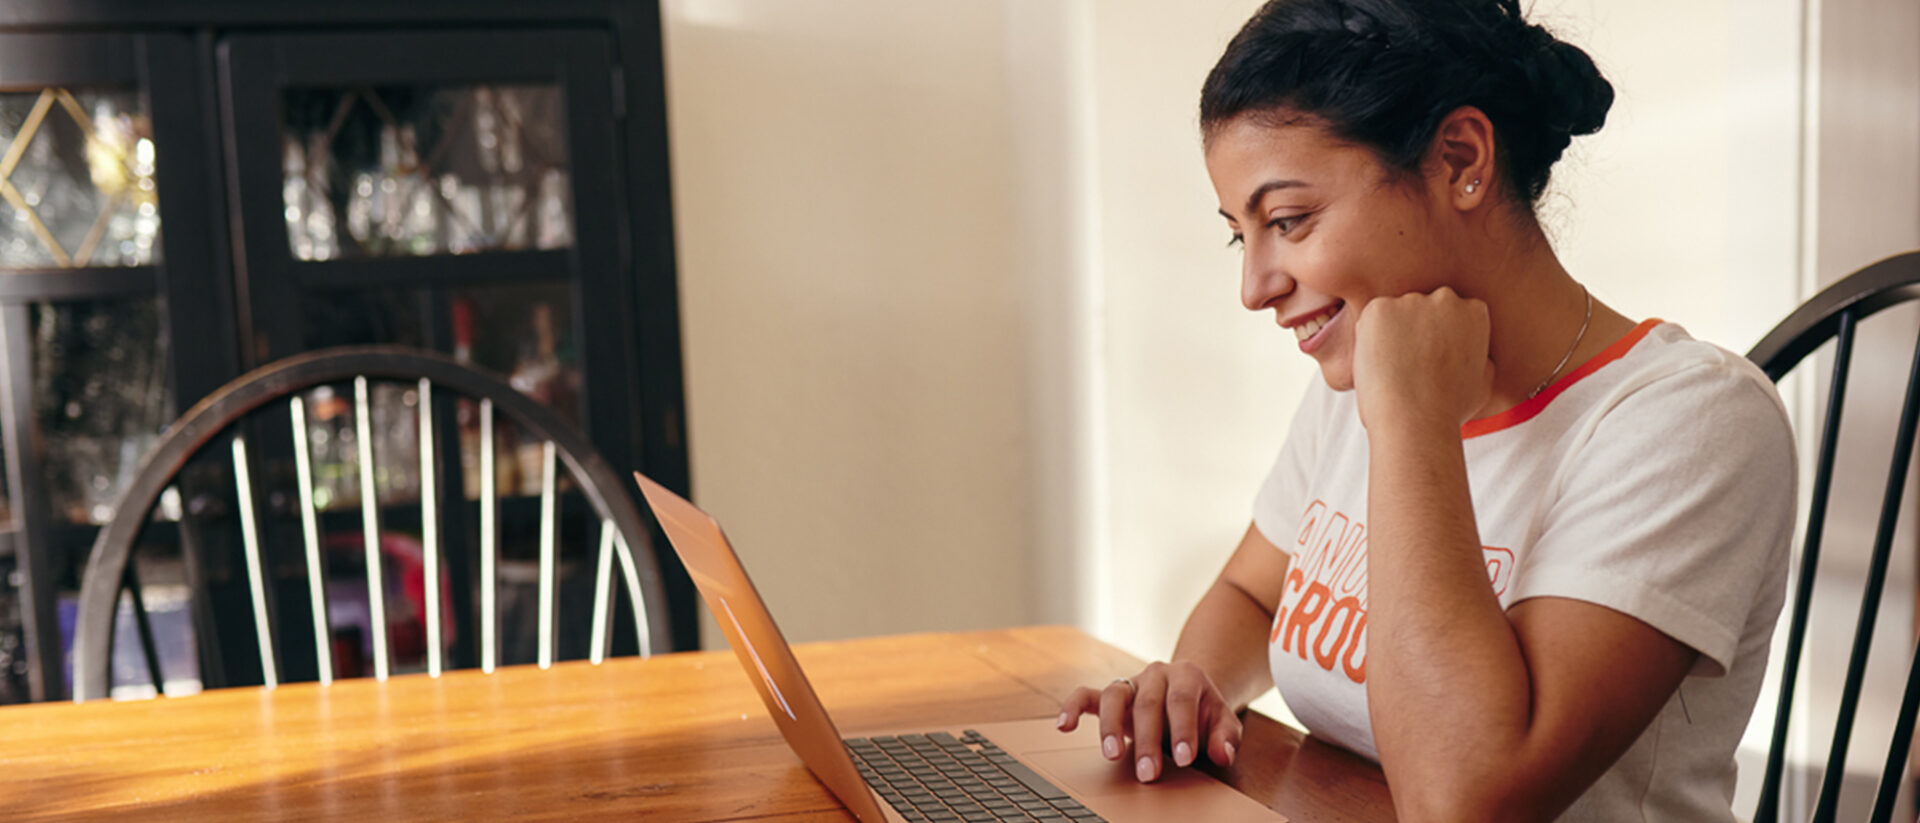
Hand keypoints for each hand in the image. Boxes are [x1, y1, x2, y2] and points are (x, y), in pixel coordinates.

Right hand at [1056, 661, 1242, 781]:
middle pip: (1147, 703)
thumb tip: (1223, 754)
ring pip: (1113, 695)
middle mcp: (1155, 674)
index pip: (1181, 700)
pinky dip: (1072, 707)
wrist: (1189, 691)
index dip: (1182, 729)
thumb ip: (1226, 736)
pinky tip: (1064, 727)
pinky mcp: (1110, 694)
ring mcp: (1130, 682)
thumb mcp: (1224, 721)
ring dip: (1110, 727)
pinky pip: (1085, 695)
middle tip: (1148, 773)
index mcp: (1186, 675)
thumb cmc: (1204, 710)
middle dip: (1147, 741)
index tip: (1184, 758)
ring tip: (1112, 755)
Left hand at [1352, 287, 1494, 431]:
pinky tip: (1378, 363)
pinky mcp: (1380, 308)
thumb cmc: (1450, 409)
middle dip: (1416, 330)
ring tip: (1394, 370)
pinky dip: (1369, 338)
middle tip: (1409, 365)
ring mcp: (1411, 300)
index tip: (1433, 359)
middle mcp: (1446, 298)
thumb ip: (1481, 357)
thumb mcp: (1483, 382)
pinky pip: (1371, 319)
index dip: (1439, 337)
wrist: (1416, 419)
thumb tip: (1478, 353)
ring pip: (1395, 313)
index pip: (1453, 313)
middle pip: (1423, 309)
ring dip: (1391, 334)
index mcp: (1474, 311)